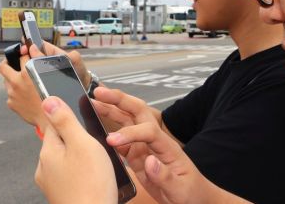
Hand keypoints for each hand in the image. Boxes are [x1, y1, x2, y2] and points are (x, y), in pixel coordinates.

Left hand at [0, 41, 89, 129]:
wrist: (51, 120)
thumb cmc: (55, 96)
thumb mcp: (51, 74)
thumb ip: (40, 58)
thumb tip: (32, 47)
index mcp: (28, 72)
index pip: (21, 55)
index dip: (25, 52)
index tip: (25, 52)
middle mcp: (17, 82)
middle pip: (3, 66)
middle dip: (8, 62)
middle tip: (13, 62)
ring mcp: (12, 93)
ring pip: (7, 80)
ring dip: (13, 78)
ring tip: (24, 81)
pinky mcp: (11, 103)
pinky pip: (11, 94)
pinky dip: (17, 92)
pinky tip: (27, 95)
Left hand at [35, 96, 116, 203]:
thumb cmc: (91, 184)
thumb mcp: (82, 144)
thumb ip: (66, 121)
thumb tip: (48, 100)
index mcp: (48, 151)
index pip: (55, 123)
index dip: (72, 119)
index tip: (87, 124)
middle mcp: (44, 168)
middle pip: (62, 142)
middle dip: (79, 140)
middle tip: (99, 145)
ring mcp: (52, 183)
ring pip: (68, 159)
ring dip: (83, 157)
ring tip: (100, 163)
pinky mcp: (62, 194)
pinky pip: (71, 175)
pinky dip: (83, 173)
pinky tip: (96, 177)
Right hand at [94, 88, 245, 203]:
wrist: (192, 197)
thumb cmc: (190, 191)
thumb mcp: (181, 188)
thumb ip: (165, 176)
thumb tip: (150, 161)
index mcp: (167, 146)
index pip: (148, 131)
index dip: (130, 133)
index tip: (112, 140)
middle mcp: (155, 140)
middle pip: (137, 112)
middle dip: (119, 100)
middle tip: (99, 92)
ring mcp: (145, 146)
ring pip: (126, 122)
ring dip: (110, 110)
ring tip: (92, 102)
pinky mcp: (137, 155)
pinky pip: (120, 141)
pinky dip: (107, 131)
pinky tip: (95, 126)